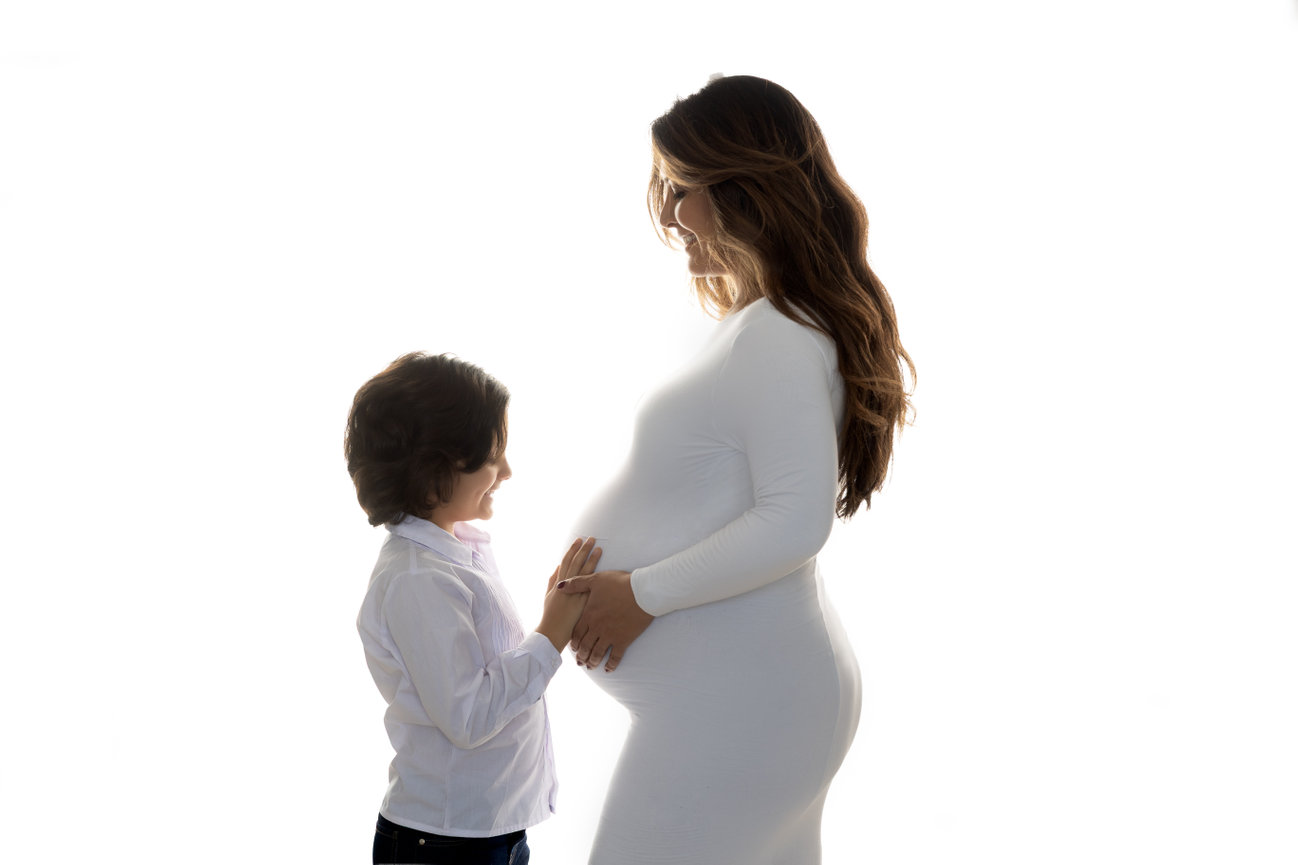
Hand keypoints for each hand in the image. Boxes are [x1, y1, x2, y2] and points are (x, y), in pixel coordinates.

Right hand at [537, 538, 601, 653]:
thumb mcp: (548, 596)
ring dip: (591, 559)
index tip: (578, 540)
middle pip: (575, 563)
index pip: (565, 562)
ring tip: (598, 548)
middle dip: (583, 550)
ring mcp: (574, 594)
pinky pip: (590, 588)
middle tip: (590, 538)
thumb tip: (556, 567)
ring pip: (583, 573)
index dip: (572, 550)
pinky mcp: (582, 603)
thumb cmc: (550, 617)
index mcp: (558, 584)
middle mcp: (566, 587)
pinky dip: (595, 577)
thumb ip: (552, 581)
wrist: (552, 634)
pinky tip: (602, 569)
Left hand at [558, 570, 652, 671]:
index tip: (573, 648)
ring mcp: (610, 635)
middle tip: (580, 661)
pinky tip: (608, 669)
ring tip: (590, 666)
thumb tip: (560, 586)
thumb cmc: (619, 583)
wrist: (642, 591)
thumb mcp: (595, 579)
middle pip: (585, 646)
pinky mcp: (623, 640)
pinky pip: (615, 656)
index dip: (574, 642)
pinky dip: (611, 665)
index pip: (577, 632)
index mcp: (589, 614)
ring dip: (592, 661)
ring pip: (597, 653)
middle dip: (581, 655)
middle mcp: (597, 627)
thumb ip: (576, 584)